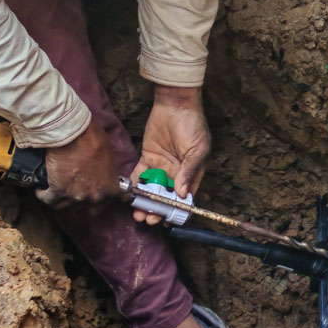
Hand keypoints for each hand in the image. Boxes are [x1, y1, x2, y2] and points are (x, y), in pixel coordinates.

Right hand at [39, 120, 120, 206]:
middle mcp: (95, 197)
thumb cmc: (94, 139)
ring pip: (64, 206)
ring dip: (59, 199)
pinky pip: (48, 199)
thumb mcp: (109, 157)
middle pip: (84, 209)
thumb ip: (106, 173)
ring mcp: (76, 196)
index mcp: (111, 189)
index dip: (96, 200)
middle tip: (72, 192)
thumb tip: (101, 174)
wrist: (73, 133)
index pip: (106, 205)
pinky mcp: (57, 191)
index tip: (90, 196)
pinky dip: (43, 195)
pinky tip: (41, 190)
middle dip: (78, 203)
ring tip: (54, 190)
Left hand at [130, 85, 209, 225]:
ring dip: (145, 202)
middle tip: (149, 219)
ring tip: (138, 213)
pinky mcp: (147, 158)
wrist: (175, 104)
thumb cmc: (192, 126)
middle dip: (158, 210)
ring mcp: (161, 166)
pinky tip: (130, 196)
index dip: (177, 211)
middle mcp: (176, 172)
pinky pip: (140, 176)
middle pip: (166, 196)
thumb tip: (183, 194)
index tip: (168, 222)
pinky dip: (135, 186)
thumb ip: (189, 172)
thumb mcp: (197, 149)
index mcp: (191, 172)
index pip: (185, 197)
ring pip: (152, 190)